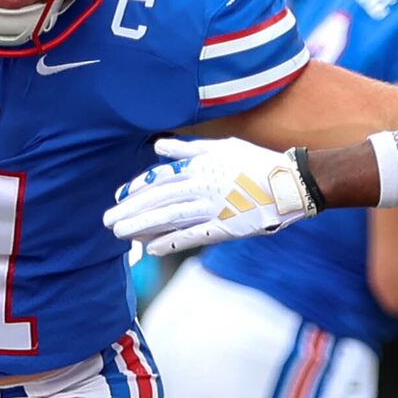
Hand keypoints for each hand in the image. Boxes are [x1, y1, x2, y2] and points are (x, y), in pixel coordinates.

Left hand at [105, 135, 315, 255]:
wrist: (290, 183)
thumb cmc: (257, 163)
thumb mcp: (222, 147)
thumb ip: (188, 150)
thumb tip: (158, 148)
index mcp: (201, 168)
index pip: (162, 179)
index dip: (137, 189)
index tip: (118, 197)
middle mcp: (202, 187)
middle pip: (159, 200)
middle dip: (131, 211)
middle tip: (107, 221)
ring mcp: (213, 209)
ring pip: (170, 217)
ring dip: (143, 226)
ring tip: (120, 234)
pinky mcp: (226, 228)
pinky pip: (194, 236)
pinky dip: (172, 242)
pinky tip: (151, 249)